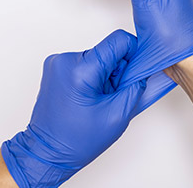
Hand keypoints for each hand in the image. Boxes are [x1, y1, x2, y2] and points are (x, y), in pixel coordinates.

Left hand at [1, 30, 146, 186]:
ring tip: (96, 99)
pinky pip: (83, 63)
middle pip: (107, 50)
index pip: (118, 41)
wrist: (47, 152)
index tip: (134, 71)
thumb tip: (145, 69)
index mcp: (81, 70)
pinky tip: (86, 96)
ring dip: (103, 75)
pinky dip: (91, 76)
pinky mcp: (54, 67)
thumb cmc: (77, 140)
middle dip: (116, 71)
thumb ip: (136, 87)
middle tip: (111, 95)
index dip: (133, 53)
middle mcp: (65, 60)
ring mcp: (56, 62)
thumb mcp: (118, 115)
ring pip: (96, 57)